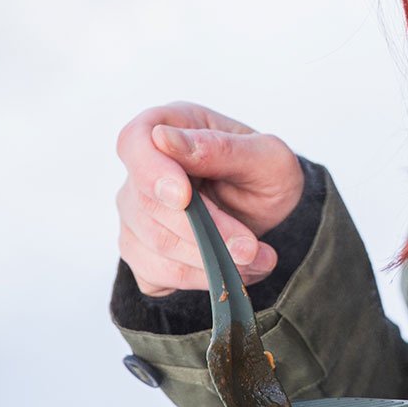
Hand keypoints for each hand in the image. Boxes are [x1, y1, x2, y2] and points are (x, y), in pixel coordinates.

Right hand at [114, 100, 305, 296]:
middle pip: (148, 206)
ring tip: (257, 259)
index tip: (184, 198)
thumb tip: (164, 139)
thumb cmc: (266, 172)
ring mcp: (135, 213)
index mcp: (170, 126)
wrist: (273, 212)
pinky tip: (232, 270)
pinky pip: (157, 275)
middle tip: (251, 248)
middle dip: (205, 233)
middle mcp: (142, 170)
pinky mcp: (142, 253)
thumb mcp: (265, 155)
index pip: (134, 142)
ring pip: (154, 247)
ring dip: (211, 262)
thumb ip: (220, 147)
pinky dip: (200, 280)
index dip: (152, 171)